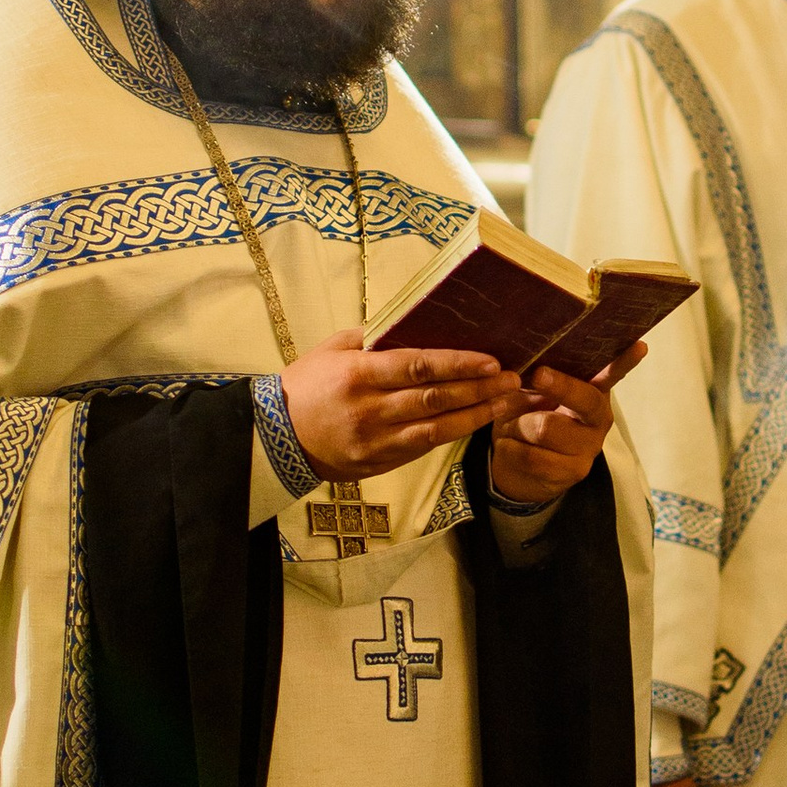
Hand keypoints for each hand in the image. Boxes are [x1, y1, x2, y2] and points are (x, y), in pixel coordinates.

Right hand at [282, 330, 518, 481]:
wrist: (274, 437)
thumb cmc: (304, 385)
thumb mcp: (332, 350)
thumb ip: (373, 338)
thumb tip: (415, 323)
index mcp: (358, 375)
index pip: (418, 367)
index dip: (459, 364)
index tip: (491, 360)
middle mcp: (370, 410)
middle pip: (435, 399)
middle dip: (479, 389)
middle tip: (512, 379)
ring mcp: (375, 441)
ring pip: (436, 429)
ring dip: (476, 416)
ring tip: (506, 403)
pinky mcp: (378, 463)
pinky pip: (423, 447)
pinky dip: (452, 434)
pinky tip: (475, 422)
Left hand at [490, 343, 640, 509]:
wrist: (516, 466)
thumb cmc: (525, 417)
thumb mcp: (526, 394)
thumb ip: (531, 381)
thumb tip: (518, 368)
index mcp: (592, 391)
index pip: (612, 374)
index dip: (625, 361)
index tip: (640, 346)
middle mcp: (599, 418)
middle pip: (583, 399)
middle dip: (559, 386)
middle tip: (538, 374)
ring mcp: (590, 447)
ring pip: (546, 427)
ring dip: (517, 424)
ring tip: (509, 425)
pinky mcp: (574, 471)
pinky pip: (533, 455)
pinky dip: (510, 447)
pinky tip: (507, 445)